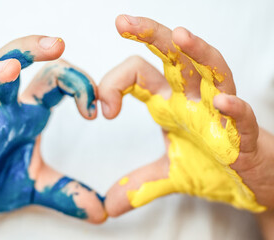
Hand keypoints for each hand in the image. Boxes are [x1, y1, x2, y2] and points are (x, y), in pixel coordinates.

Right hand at [0, 35, 105, 233]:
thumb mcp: (38, 184)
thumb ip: (68, 193)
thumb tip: (102, 212)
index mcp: (24, 114)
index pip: (50, 80)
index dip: (76, 83)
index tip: (96, 108)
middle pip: (5, 65)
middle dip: (27, 49)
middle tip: (57, 43)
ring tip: (10, 69)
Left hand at [100, 15, 273, 216]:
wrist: (251, 186)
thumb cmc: (213, 166)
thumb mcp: (169, 173)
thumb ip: (139, 182)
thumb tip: (108, 204)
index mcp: (171, 103)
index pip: (139, 74)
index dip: (115, 83)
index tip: (102, 107)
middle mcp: (193, 100)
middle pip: (174, 56)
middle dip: (150, 35)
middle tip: (123, 22)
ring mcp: (220, 114)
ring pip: (212, 72)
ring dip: (198, 53)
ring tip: (180, 35)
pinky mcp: (244, 136)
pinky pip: (241, 115)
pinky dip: (234, 107)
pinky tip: (222, 101)